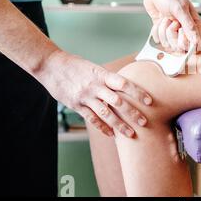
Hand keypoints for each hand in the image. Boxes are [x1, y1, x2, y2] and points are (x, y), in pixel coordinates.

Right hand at [37, 50, 152, 137]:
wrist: (51, 65)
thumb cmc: (75, 65)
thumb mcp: (94, 67)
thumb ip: (108, 78)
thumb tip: (125, 85)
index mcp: (102, 74)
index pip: (124, 84)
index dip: (138, 92)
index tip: (149, 101)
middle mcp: (95, 86)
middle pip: (117, 102)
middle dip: (132, 113)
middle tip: (144, 122)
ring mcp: (85, 96)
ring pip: (105, 114)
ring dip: (119, 125)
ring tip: (131, 134)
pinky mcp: (76, 105)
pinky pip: (91, 119)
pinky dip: (102, 128)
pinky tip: (111, 135)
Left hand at [144, 0, 200, 51]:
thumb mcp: (180, 9)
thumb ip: (189, 26)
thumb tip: (196, 41)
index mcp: (195, 24)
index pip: (194, 43)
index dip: (185, 40)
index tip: (179, 30)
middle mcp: (185, 30)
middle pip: (179, 45)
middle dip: (171, 33)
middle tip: (170, 20)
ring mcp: (174, 32)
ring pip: (167, 43)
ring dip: (162, 29)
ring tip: (165, 17)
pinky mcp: (163, 33)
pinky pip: (159, 40)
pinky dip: (156, 29)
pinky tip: (159, 20)